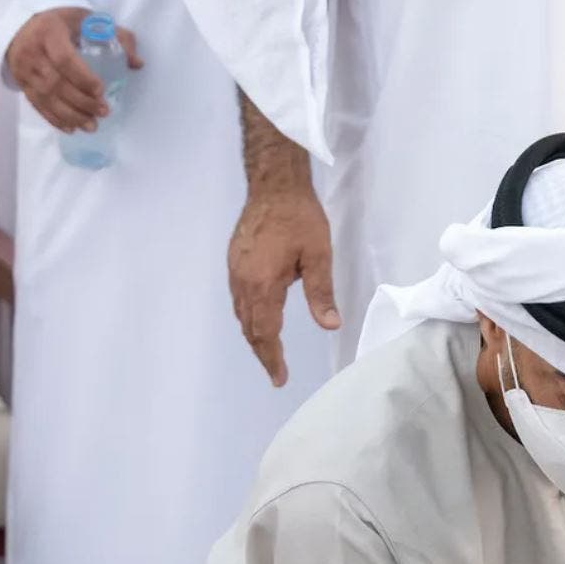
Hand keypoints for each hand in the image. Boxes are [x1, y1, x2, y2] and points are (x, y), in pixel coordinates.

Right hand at [5, 7, 142, 132]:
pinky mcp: (21, 82)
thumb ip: (117, 37)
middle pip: (56, 82)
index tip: (101, 91)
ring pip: (46, 97)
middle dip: (82, 101)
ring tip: (92, 126)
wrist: (22, 25)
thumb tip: (137, 63)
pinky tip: (72, 128)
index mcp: (49, 32)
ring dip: (71, 115)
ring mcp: (23, 68)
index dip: (83, 78)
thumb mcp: (88, 20)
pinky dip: (54, 119)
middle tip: (104, 112)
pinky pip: (36, 104)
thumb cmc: (62, 23)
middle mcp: (32, 51)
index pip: (64, 59)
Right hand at [229, 185, 339, 386]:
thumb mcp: (318, 256)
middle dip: (262, 353)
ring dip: (254, 336)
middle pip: (249, 328)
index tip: (280, 378)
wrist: (274, 185)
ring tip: (269, 353)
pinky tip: (259, 320)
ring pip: (241, 314)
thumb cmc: (300, 218)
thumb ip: (321, 294)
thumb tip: (330, 325)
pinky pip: (238, 299)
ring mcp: (235, 270)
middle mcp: (242, 281)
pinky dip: (248, 317)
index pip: (265, 332)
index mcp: (262, 284)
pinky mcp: (234, 261)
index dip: (272, 358)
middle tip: (277, 373)